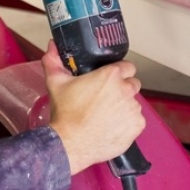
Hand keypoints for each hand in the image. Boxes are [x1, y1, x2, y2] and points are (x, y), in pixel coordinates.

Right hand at [43, 42, 144, 174]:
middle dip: (123, 89)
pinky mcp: (136, 127)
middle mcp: (126, 90)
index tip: (110, 80)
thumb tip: (52, 46)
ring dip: (124, 107)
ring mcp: (133, 109)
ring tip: (106, 115)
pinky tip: (111, 127)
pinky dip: (127, 123)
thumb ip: (54, 61)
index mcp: (111, 76)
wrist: (70, 144)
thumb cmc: (65, 114)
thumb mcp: (56, 83)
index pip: (128, 66)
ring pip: (134, 104)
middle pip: (133, 84)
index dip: (119, 72)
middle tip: (106, 98)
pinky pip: (136, 121)